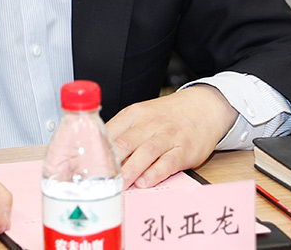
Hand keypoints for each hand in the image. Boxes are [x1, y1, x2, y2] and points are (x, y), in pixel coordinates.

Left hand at [106, 85, 237, 188]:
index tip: (87, 166)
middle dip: (111, 162)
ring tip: (120, 184)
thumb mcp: (142, 115)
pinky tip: (145, 182)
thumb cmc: (167, 115)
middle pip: (125, 142)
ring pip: (145, 152)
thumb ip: (123, 132)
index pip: (110, 131)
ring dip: (131, 170)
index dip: (97, 150)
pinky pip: (168, 162)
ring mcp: (167, 136)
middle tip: (99, 179)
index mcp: (134, 114)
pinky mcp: (184, 149)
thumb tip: (100, 155)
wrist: (203, 107)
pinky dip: (156, 173)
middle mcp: (149, 123)